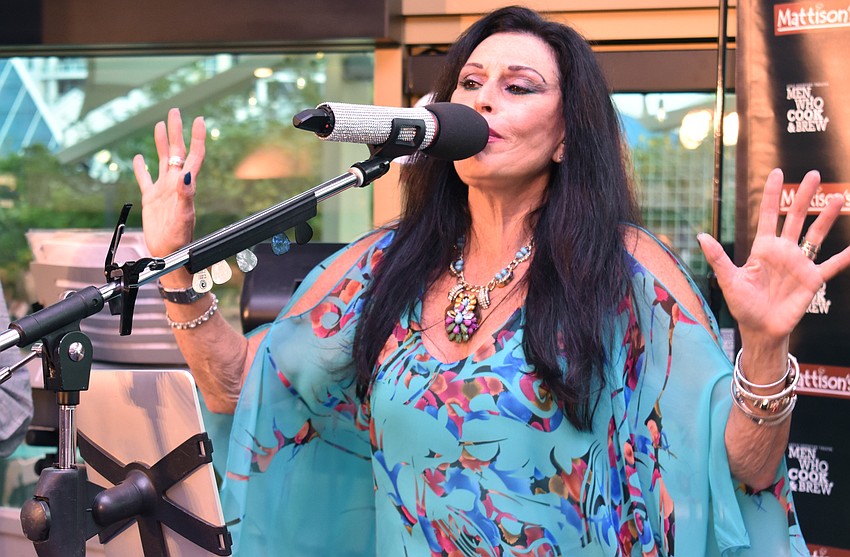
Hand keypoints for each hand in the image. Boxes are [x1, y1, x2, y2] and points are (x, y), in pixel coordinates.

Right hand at [133, 108, 205, 257]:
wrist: (169, 255)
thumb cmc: (180, 239)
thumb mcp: (184, 216)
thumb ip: (186, 195)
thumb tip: (187, 175)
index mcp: (186, 185)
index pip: (194, 155)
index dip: (197, 138)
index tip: (199, 119)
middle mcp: (176, 184)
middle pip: (177, 151)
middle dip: (177, 131)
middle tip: (175, 110)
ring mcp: (164, 190)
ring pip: (163, 160)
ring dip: (162, 143)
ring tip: (161, 125)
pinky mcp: (151, 199)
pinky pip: (145, 178)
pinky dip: (141, 167)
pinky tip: (139, 158)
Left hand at [698, 168, 849, 346]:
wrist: (760, 329)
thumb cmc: (742, 305)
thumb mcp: (729, 280)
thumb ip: (718, 258)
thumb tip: (701, 236)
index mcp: (762, 248)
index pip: (769, 215)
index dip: (773, 195)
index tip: (778, 172)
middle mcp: (783, 251)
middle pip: (796, 218)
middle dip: (804, 196)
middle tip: (814, 174)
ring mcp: (799, 264)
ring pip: (816, 234)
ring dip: (826, 217)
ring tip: (837, 197)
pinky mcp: (812, 279)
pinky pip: (832, 265)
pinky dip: (845, 256)